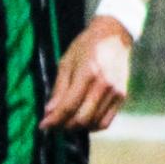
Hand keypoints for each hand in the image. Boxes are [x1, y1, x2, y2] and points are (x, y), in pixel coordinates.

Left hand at [40, 16, 132, 131]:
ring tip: (66, 121)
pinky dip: (91, 126)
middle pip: (81, 119)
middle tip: (53, 124)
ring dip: (77, 127)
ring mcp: (115, 92)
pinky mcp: (122, 97)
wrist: (114, 36)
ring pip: (93, 123)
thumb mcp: (66, 62)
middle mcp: (104, 85)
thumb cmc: (86, 46)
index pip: (68, 106)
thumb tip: (49, 113)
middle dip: (64, 126)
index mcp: (88, 73)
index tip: (42, 126)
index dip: (54, 120)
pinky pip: (105, 122)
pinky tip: (82, 120)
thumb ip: (59, 89)